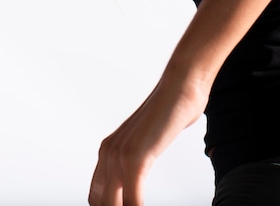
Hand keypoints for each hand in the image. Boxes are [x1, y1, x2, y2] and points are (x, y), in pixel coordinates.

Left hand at [89, 72, 208, 205]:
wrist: (182, 85)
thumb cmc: (174, 109)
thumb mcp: (153, 139)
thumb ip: (144, 156)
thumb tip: (147, 165)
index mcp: (108, 150)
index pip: (97, 197)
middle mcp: (107, 154)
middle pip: (101, 205)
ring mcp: (118, 157)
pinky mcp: (134, 159)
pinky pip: (132, 202)